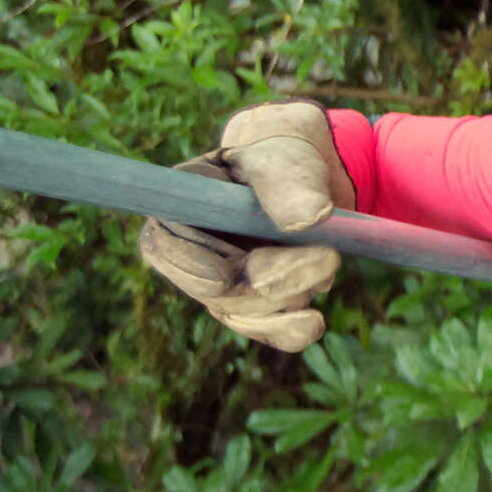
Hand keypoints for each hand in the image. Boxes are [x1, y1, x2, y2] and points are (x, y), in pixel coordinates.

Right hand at [138, 103, 356, 350]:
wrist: (311, 181)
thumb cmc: (284, 160)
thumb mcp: (284, 159)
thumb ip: (287, 183)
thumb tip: (308, 219)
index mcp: (178, 209)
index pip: (162, 247)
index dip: (196, 265)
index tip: (232, 272)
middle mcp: (191, 254)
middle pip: (215, 293)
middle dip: (272, 282)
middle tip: (327, 258)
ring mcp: (222, 286)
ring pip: (245, 314)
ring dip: (292, 295)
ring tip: (329, 261)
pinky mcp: (256, 306)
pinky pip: (267, 331)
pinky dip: (291, 330)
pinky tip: (311, 322)